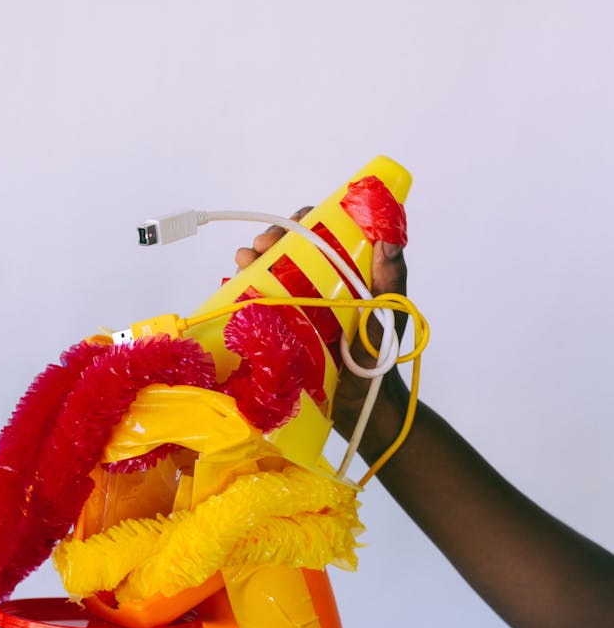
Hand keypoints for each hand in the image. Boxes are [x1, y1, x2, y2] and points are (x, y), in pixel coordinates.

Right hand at [234, 211, 409, 458]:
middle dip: (273, 239)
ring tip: (243, 261)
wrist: (361, 407)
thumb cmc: (380, 362)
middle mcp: (324, 282)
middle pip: (294, 247)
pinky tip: (236, 285)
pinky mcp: (284, 327)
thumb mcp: (388, 316)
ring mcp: (302, 304)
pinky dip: (247, 288)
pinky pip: (262, 300)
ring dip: (255, 260)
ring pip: (274, 270)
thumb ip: (391, 279)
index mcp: (351, 271)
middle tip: (258, 246)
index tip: (294, 223)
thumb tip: (389, 239)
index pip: (327, 232)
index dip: (308, 220)